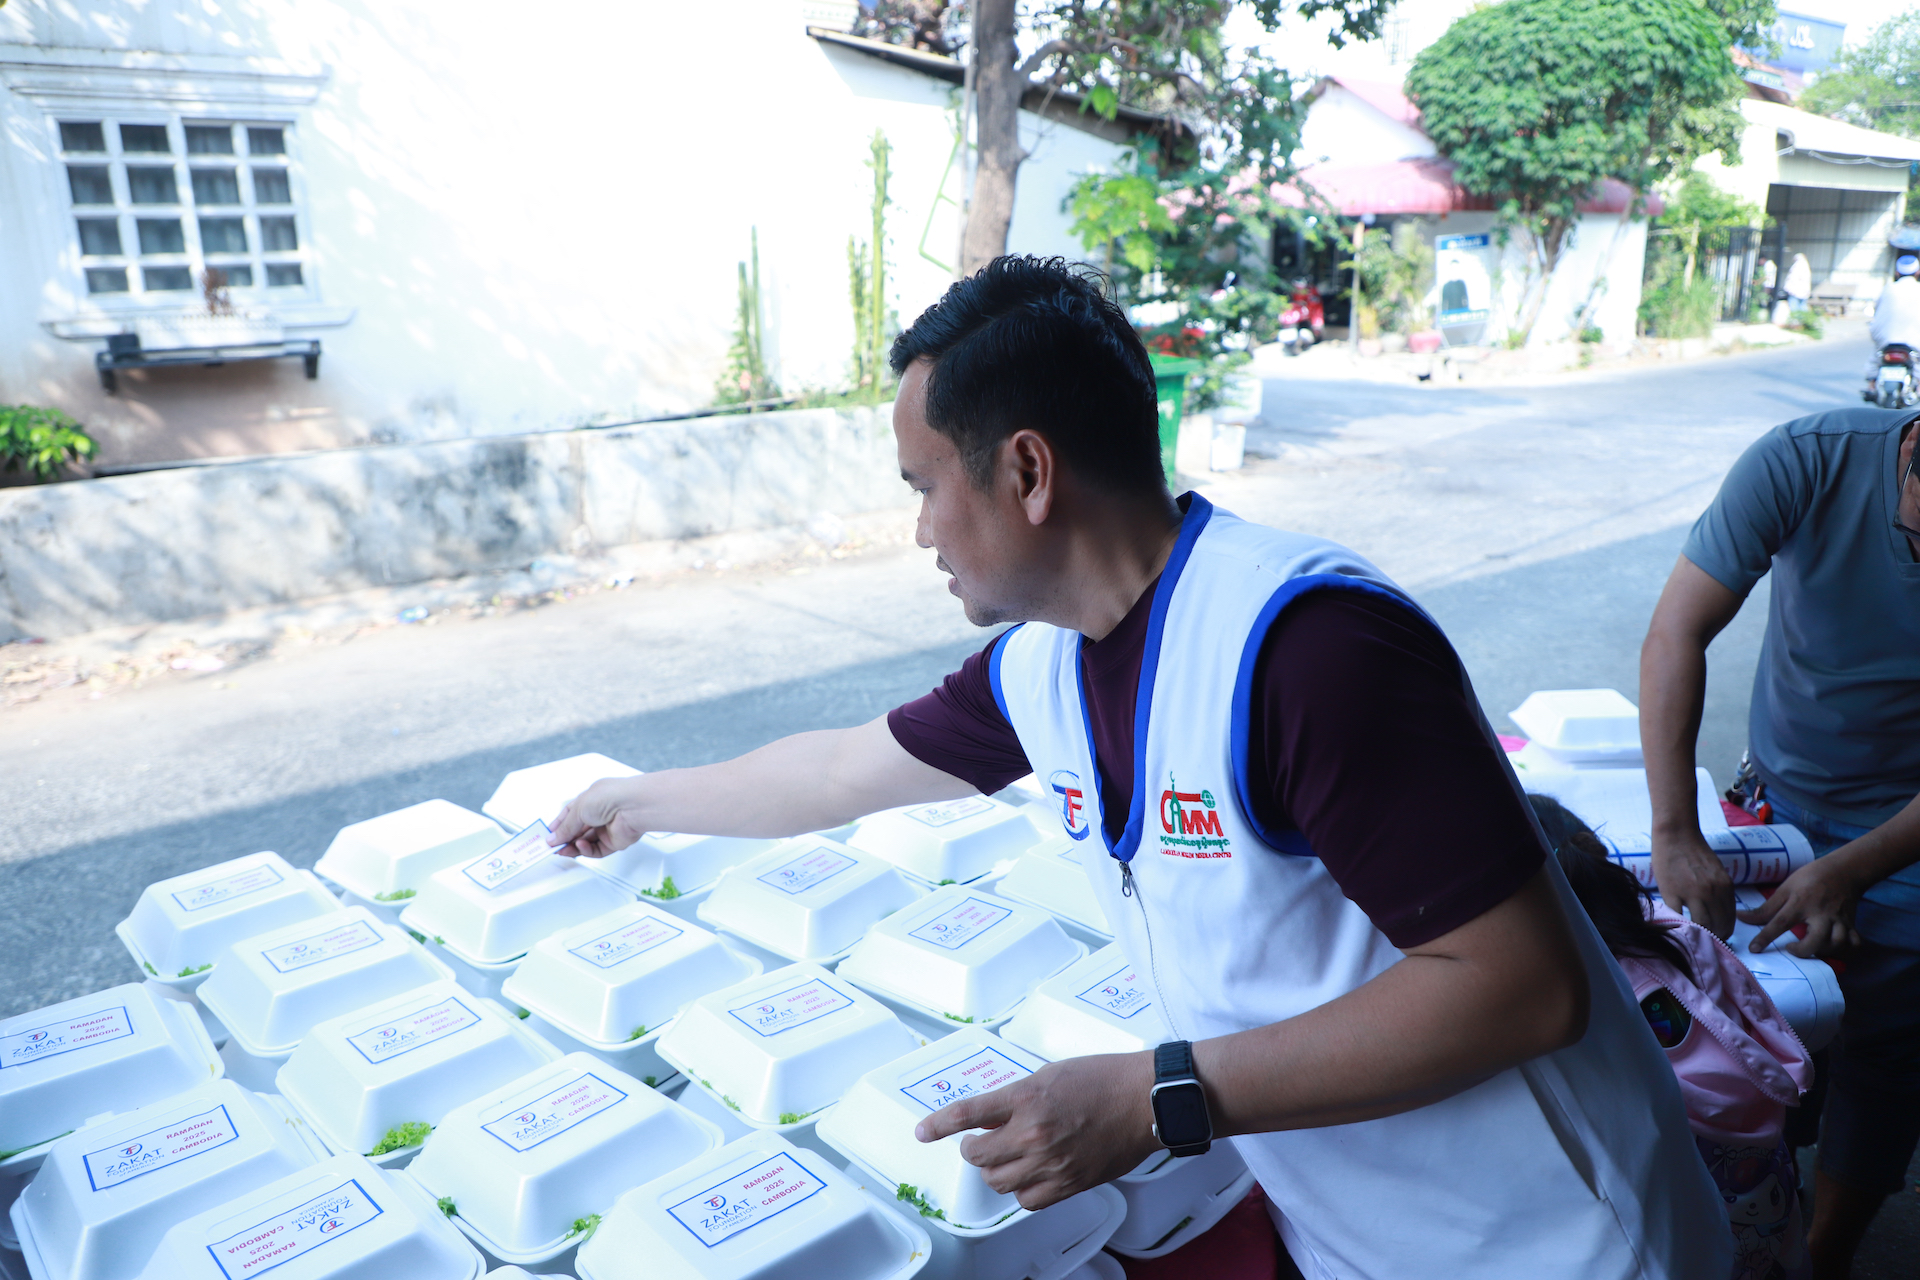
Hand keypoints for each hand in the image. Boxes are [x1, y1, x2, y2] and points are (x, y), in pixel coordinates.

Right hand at [546, 776, 653, 857]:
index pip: (571, 813)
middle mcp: (600, 813)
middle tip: (552, 847)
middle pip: (578, 830)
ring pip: (586, 842)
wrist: (633, 807)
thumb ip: (565, 826)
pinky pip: (596, 850)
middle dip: (564, 839)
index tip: (548, 835)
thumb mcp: (579, 809)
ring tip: (562, 850)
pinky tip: (580, 846)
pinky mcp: (614, 841)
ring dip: (573, 847)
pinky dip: (586, 849)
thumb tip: (553, 838)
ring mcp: (607, 827)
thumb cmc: (610, 796)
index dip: (559, 825)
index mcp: (591, 799)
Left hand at [913, 1053, 1160, 1210]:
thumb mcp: (1049, 1074)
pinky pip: (1027, 1199)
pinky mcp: (1069, 1183)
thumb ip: (1017, 1098)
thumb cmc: (1104, 1079)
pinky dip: (1021, 1189)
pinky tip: (1030, 1173)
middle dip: (973, 1148)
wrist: (1143, 1100)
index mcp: (1026, 1098)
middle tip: (983, 1140)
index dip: (938, 1124)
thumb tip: (993, 1119)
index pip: (968, 1114)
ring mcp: (1051, 1162)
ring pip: (997, 1181)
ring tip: (1009, 1156)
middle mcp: (1033, 1133)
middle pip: (976, 1156)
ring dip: (994, 1169)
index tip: (923, 1131)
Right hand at [1651, 829, 1734, 937]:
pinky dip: (1678, 923)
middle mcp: (1712, 892)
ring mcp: (1691, 893)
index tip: (1717, 935)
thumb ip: (1719, 892)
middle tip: (1705, 938)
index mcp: (1725, 887)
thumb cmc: (1695, 851)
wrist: (1676, 834)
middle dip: (1713, 936)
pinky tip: (1676, 924)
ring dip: (1698, 932)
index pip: (1729, 920)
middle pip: (1717, 926)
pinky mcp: (1671, 893)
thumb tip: (1717, 914)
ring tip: (1692, 934)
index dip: (1724, 932)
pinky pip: (1678, 916)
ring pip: (1700, 925)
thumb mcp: (1717, 873)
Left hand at [1738, 855, 1862, 956]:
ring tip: (1811, 947)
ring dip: (1824, 951)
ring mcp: (1840, 920)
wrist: (1843, 870)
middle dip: (1803, 951)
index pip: (1780, 923)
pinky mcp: (1852, 924)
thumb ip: (1765, 908)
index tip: (1754, 949)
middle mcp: (1822, 914)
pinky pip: (1854, 943)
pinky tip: (1833, 948)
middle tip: (1792, 947)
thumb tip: (1740, 917)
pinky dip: (1846, 950)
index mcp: (1801, 903)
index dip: (1765, 938)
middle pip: (1817, 940)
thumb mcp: (1785, 888)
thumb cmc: (1810, 878)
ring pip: (1837, 944)